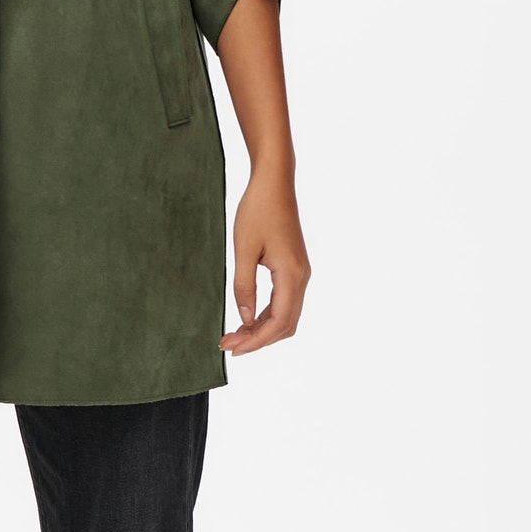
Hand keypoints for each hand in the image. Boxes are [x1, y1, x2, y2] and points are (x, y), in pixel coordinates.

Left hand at [219, 163, 310, 356]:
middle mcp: (301, 277)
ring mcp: (300, 272)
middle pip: (285, 324)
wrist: (274, 182)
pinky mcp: (294, 266)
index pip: (278, 322)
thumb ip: (244, 286)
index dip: (256, 341)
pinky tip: (248, 317)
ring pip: (286, 315)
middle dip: (258, 339)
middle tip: (229, 345)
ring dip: (262, 328)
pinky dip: (267, 314)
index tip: (233, 349)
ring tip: (234, 335)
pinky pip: (284, 300)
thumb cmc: (258, 210)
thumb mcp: (244, 249)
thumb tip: (245, 319)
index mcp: (291, 274)